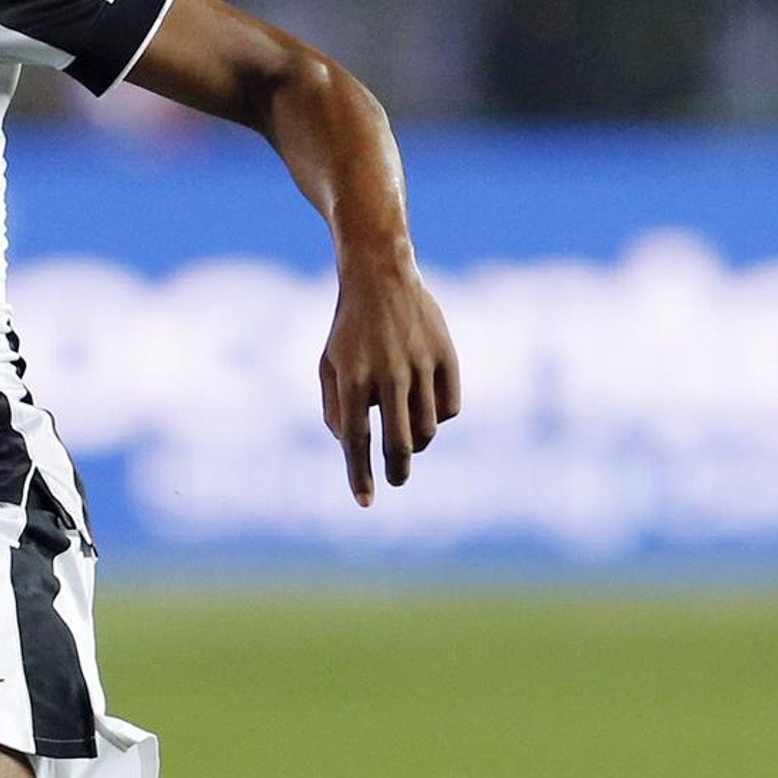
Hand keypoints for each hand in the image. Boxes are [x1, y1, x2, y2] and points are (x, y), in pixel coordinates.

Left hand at [319, 262, 460, 505]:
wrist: (381, 274)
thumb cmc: (349, 330)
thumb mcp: (328, 367)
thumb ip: (336, 411)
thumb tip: (353, 450)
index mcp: (353, 377)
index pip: (357, 441)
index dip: (361, 475)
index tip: (366, 503)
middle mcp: (388, 372)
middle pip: (399, 442)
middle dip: (397, 471)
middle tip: (396, 481)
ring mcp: (421, 363)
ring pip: (427, 429)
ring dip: (417, 443)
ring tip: (406, 438)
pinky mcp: (446, 355)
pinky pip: (449, 407)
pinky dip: (437, 417)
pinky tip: (423, 407)